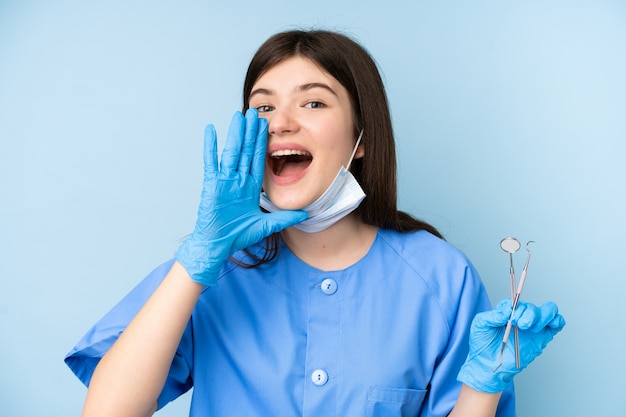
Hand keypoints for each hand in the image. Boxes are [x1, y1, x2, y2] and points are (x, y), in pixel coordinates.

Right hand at [175, 109, 306, 285]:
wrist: (217, 246)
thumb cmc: (237, 236)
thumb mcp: (267, 225)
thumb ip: (285, 218)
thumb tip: (306, 214)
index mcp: (250, 187)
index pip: (258, 159)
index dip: (262, 143)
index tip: (266, 127)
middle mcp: (237, 180)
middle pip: (246, 151)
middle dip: (251, 132)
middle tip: (255, 113)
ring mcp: (224, 181)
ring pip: (231, 151)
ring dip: (235, 134)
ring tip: (239, 116)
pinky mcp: (211, 185)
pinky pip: (211, 162)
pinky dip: (210, 146)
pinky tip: (211, 130)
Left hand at [457, 299, 565, 392]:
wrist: (488, 364)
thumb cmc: (482, 343)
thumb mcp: (480, 324)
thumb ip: (493, 315)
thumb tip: (508, 310)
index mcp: (507, 310)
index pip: (518, 301)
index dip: (517, 308)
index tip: (511, 320)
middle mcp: (521, 316)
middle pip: (534, 307)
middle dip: (530, 314)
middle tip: (520, 325)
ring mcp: (533, 327)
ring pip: (548, 311)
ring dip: (543, 316)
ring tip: (530, 328)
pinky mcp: (542, 338)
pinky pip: (557, 324)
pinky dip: (557, 320)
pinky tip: (551, 324)